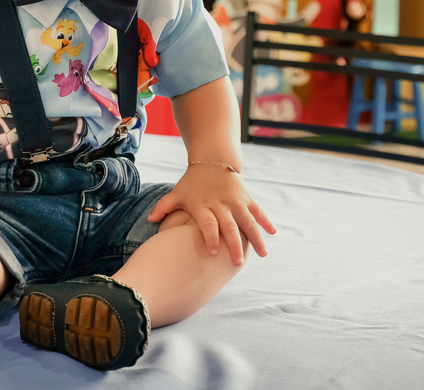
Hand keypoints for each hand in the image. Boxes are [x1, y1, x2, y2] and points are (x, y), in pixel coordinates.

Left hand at [147, 164, 275, 266]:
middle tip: (238, 264)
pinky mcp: (246, 197)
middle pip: (229, 226)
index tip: (213, 255)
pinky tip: (273, 232)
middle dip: (234, 245)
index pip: (207, 224)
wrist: (211, 159)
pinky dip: (265, 221)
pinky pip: (257, 210)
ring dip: (256, 237)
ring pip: (247, 220)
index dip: (210, 238)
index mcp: (203, 205)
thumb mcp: (176, 193)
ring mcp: (235, 200)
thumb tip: (149, 220)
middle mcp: (220, 204)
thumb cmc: (191, 182)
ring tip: (263, 254)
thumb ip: (164, 207)